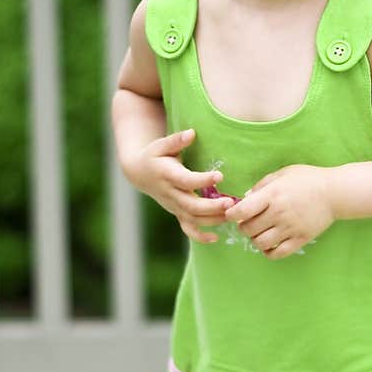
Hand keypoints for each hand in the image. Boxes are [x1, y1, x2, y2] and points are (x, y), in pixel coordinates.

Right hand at [126, 128, 235, 244]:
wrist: (139, 173)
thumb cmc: (155, 156)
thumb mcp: (161, 145)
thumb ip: (176, 140)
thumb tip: (192, 133)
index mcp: (167, 175)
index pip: (186, 180)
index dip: (202, 180)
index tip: (220, 175)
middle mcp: (170, 194)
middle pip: (191, 205)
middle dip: (211, 206)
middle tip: (231, 203)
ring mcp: (174, 206)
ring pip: (192, 219)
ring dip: (212, 220)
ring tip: (232, 215)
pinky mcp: (177, 213)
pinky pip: (187, 229)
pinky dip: (200, 237)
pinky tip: (216, 238)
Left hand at [224, 164, 334, 258]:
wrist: (335, 193)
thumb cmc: (308, 179)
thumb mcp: (283, 174)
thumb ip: (262, 185)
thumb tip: (244, 198)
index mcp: (273, 194)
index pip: (242, 210)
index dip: (231, 214)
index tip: (232, 214)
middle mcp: (279, 212)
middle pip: (248, 229)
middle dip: (243, 227)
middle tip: (248, 223)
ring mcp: (290, 228)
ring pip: (260, 243)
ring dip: (255, 240)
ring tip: (259, 233)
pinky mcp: (300, 239)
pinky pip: (277, 253)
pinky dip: (268, 252)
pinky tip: (270, 245)